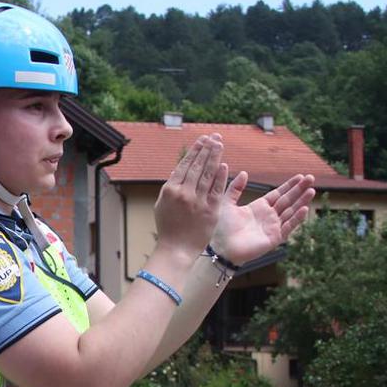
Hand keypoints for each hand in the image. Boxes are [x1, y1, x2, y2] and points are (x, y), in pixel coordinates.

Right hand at [153, 134, 228, 256]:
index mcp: (170, 189)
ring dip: (215, 157)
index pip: (184, 165)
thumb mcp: (162, 205)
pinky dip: (221, 177)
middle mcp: (184, 192)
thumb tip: (178, 170)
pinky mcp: (210, 210)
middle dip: (207, 149)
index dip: (195, 151)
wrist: (176, 249)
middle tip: (214, 137)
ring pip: (208, 174)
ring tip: (219, 144)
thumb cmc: (168, 228)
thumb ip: (170, 187)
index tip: (202, 140)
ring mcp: (197, 201)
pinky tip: (224, 165)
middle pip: (197, 165)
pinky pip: (216, 189)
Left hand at [210, 172, 316, 264]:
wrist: (220, 248)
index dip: (289, 185)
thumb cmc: (221, 228)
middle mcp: (268, 216)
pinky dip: (296, 218)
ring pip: (290, 212)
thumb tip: (244, 173)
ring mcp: (272, 227)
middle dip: (299, 190)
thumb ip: (235, 188)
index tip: (300, 176)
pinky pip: (288, 227)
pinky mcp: (274, 238)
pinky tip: (304, 208)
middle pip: (288, 200)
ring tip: (312, 190)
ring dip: (301, 201)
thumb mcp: (227, 203)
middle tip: (311, 178)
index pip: (278, 194)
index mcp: (258, 207)